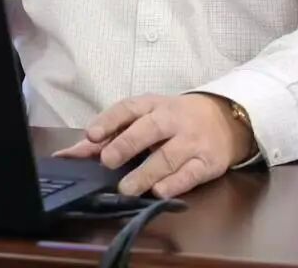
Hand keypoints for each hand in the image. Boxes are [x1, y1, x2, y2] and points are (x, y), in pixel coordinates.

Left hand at [53, 93, 254, 198]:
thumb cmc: (173, 120)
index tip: (91, 135)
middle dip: (127, 144)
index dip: (109, 120)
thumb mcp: (144, 118)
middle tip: (107, 161)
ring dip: (146, 172)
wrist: (226, 119)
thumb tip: (71, 154)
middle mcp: (171, 120)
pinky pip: (191, 173)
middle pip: (148, 129)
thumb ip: (110, 135)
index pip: (128, 108)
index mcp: (151, 105)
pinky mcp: (208, 162)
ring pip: (168, 156)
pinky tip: (159, 192)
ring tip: (126, 188)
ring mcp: (191, 141)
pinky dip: (175, 183)